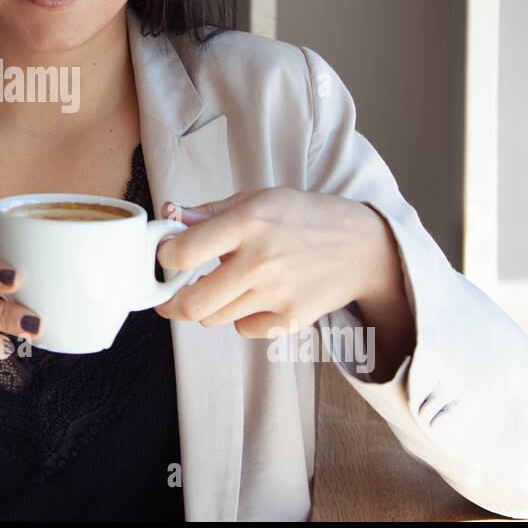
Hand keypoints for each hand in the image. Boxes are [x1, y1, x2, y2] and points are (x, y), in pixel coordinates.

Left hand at [154, 187, 407, 340]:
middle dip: (171, 303)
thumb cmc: (305, 218)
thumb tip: (170, 216)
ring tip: (218, 288)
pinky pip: (243, 329)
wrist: (361, 247)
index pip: (184, 252)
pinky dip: (240, 317)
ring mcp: (276, 294)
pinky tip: (253, 298)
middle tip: (169, 296)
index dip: (165, 258)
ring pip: (213, 318)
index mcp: (248, 223)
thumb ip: (211, 212)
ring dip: (207, 307)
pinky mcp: (290, 319)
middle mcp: (260, 261)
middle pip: (192, 303)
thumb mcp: (258, 199)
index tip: (167, 256)